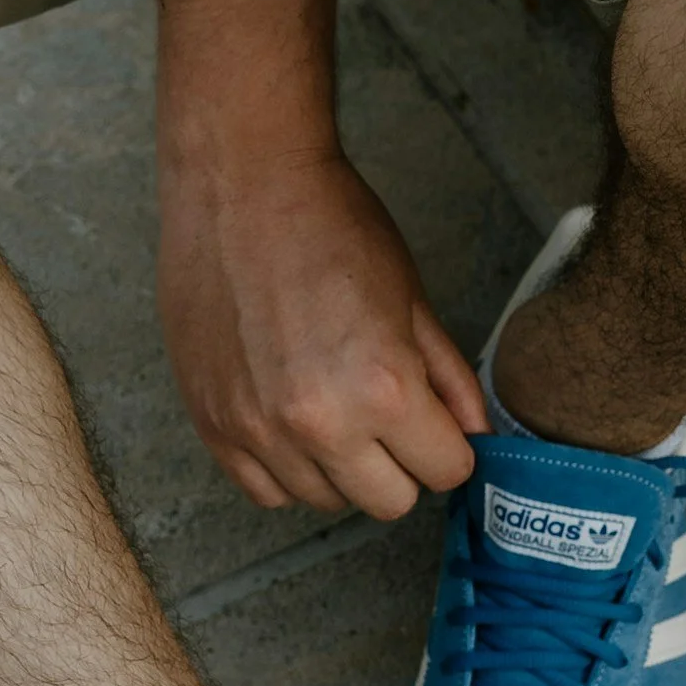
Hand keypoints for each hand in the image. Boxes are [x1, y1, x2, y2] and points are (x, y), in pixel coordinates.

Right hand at [159, 150, 484, 518]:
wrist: (240, 184)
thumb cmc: (331, 225)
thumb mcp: (412, 298)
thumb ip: (448, 378)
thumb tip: (473, 435)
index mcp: (382, 389)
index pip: (446, 470)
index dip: (447, 443)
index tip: (434, 418)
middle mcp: (319, 424)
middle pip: (389, 501)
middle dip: (400, 463)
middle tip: (386, 413)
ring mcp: (258, 430)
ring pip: (326, 501)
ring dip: (341, 466)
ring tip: (332, 402)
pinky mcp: (212, 425)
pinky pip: (265, 492)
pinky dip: (286, 469)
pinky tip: (291, 420)